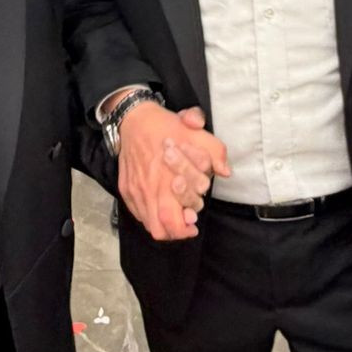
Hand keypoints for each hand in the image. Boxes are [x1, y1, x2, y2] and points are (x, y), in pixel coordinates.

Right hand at [117, 100, 229, 241]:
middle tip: (188, 222)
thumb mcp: (195, 132)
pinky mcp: (126, 190)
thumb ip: (214, 151)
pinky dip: (151, 217)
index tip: (194, 222)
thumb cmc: (165, 128)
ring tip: (176, 219)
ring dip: (164, 227)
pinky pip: (138, 214)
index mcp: (167, 178)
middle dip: (178, 231)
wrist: (134, 120)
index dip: (187, 226)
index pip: (175, 219)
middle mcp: (149, 189)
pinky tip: (161, 207)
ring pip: (149, 226)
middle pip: (162, 229)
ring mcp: (135, 191)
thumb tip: (225, 171)